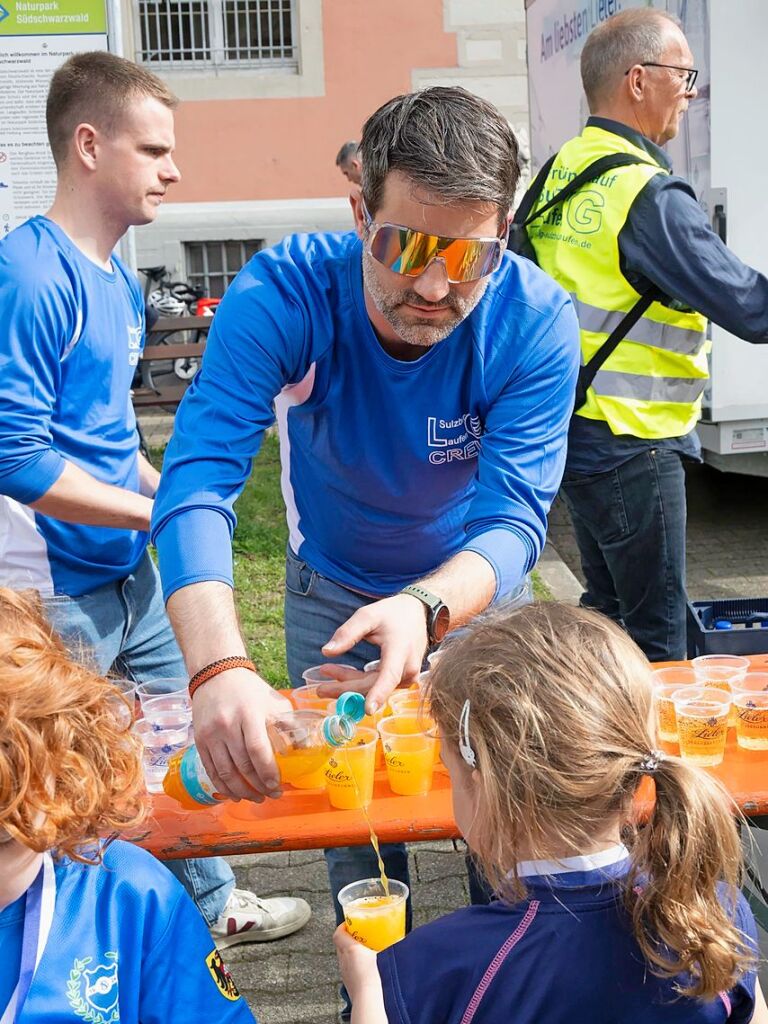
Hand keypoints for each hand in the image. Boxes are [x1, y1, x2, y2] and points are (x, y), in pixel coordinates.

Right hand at [192, 668, 291, 801]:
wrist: (216, 675)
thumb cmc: (250, 691)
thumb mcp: (274, 702)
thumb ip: (289, 725)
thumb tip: (307, 748)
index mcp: (249, 714)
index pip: (257, 749)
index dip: (267, 772)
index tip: (277, 786)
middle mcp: (227, 725)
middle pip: (242, 765)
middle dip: (259, 786)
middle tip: (272, 795)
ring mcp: (211, 734)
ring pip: (225, 772)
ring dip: (242, 791)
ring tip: (256, 798)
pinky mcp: (200, 741)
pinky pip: (211, 771)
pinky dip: (223, 787)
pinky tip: (235, 794)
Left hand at [321, 594, 426, 713]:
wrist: (418, 613)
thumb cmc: (393, 613)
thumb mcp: (368, 615)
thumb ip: (347, 633)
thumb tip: (326, 652)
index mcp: (400, 650)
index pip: (390, 676)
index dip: (379, 693)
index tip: (368, 709)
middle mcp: (407, 668)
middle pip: (373, 686)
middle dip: (345, 688)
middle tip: (319, 689)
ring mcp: (407, 676)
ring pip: (373, 687)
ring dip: (349, 683)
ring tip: (326, 672)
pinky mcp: (402, 678)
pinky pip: (378, 684)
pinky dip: (359, 680)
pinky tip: (341, 674)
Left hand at [333, 924, 379, 998]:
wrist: (367, 999)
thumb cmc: (372, 977)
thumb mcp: (380, 954)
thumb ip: (383, 945)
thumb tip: (393, 940)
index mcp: (349, 949)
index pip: (338, 934)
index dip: (343, 926)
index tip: (351, 923)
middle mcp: (343, 960)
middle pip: (340, 944)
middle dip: (348, 938)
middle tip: (360, 935)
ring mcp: (344, 972)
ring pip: (343, 956)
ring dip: (350, 952)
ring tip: (364, 951)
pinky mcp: (347, 981)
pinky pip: (347, 967)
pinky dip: (353, 964)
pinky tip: (364, 967)